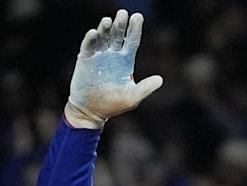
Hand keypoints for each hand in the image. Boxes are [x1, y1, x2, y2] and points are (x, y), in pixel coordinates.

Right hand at [66, 10, 163, 128]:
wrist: (91, 111)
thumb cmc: (113, 105)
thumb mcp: (132, 97)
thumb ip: (146, 88)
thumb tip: (160, 80)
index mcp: (126, 61)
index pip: (132, 41)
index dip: (135, 29)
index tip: (138, 17)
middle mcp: (113, 55)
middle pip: (118, 35)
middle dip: (121, 24)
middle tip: (123, 13)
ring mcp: (99, 55)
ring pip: (103, 37)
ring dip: (106, 28)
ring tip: (109, 21)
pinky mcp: (85, 59)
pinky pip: (88, 46)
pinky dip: (91, 39)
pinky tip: (94, 33)